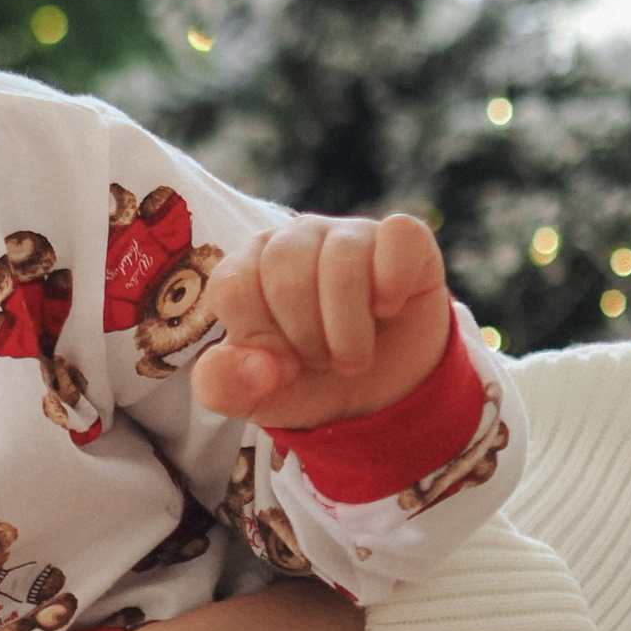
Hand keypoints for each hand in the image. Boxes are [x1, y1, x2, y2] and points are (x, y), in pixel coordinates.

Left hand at [191, 212, 449, 430]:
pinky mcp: (404, 237)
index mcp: (248, 266)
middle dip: (306, 341)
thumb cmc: (309, 381)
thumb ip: (225, 386)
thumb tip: (258, 366)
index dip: (260, 340)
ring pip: (342, 265)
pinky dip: (394, 284)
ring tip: (353, 356)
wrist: (383, 391)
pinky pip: (398, 237)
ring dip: (350, 332)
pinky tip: (388, 310)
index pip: (233, 289)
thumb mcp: (257, 397)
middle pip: (286, 279)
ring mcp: (350, 233)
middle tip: (323, 361)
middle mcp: (294, 238)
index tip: (282, 365)